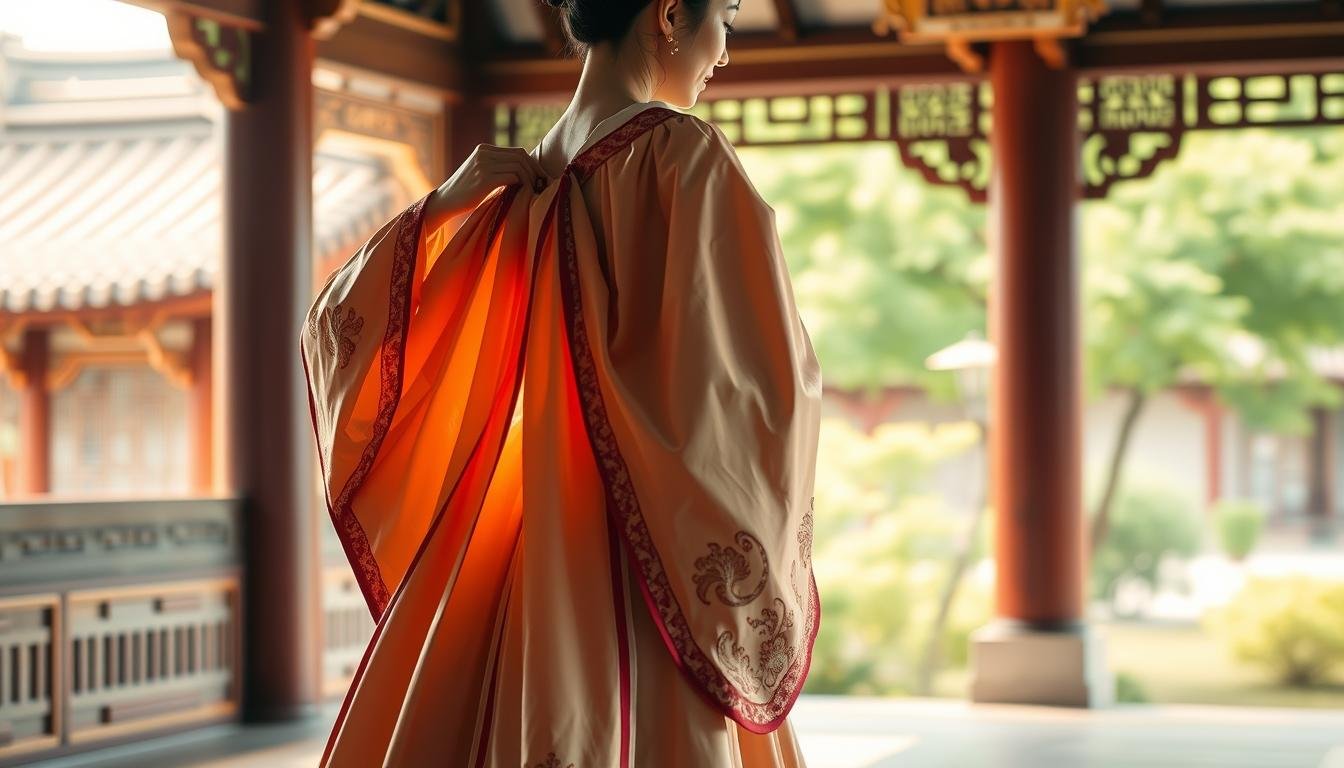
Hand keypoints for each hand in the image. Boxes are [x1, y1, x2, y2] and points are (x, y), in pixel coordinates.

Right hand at [430, 143, 548, 219]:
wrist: (445, 201)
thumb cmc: (466, 192)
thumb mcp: (481, 173)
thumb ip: (497, 167)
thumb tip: (524, 172)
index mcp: (484, 149)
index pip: (517, 151)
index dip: (533, 164)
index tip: (541, 178)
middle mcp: (484, 153)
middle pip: (521, 156)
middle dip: (535, 170)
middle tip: (542, 185)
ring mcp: (484, 164)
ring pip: (518, 166)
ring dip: (530, 179)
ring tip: (534, 191)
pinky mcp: (485, 178)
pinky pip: (513, 177)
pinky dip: (523, 184)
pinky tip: (524, 193)